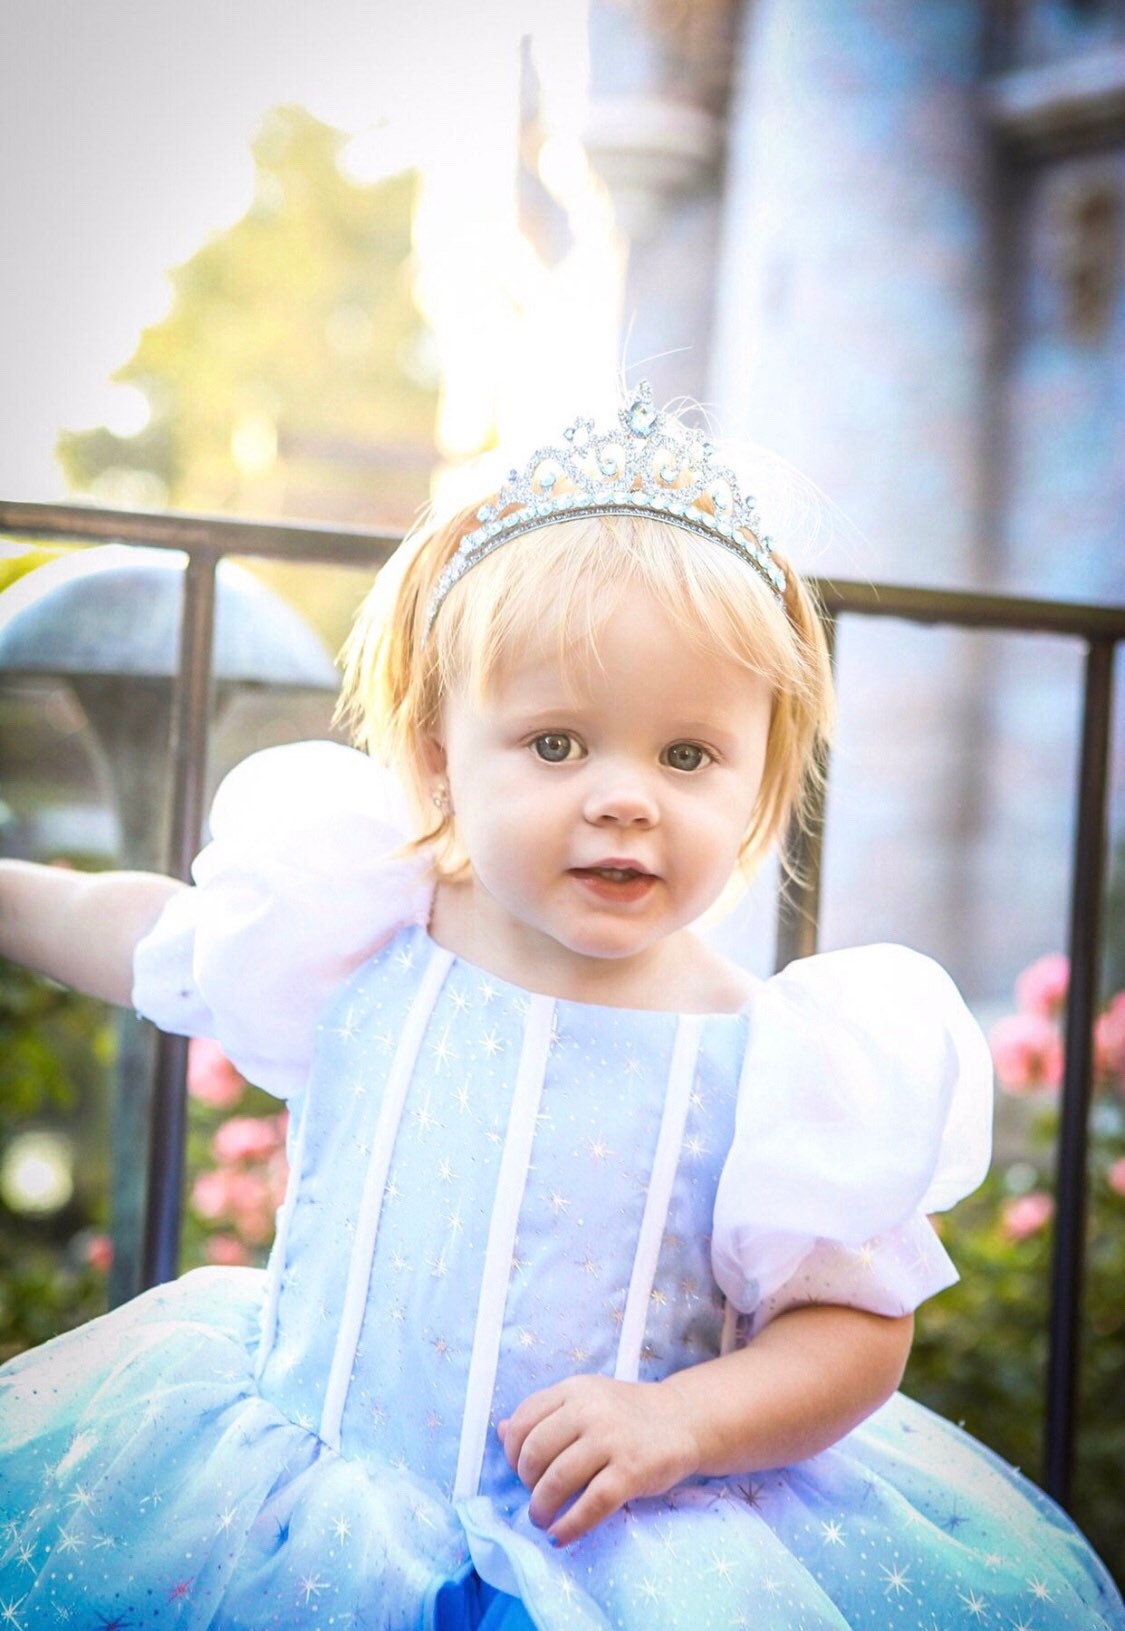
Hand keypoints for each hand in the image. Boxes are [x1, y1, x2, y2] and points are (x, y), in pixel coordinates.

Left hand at [497, 1374, 700, 1545]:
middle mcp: (590, 1409)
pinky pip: (590, 1505)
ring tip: (542, 1519)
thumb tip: (500, 1431)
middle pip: (535, 1452)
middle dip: (526, 1482)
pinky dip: (569, 1526)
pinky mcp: (631, 1471)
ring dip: (541, 1508)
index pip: (524, 1420)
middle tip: (535, 1497)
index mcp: (574, 1389)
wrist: (684, 1419)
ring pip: (557, 1479)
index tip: (520, 1471)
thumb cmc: (627, 1414)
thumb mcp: (585, 1401)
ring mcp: (611, 1439)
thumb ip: (546, 1414)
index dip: (512, 1452)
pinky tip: (560, 1536)